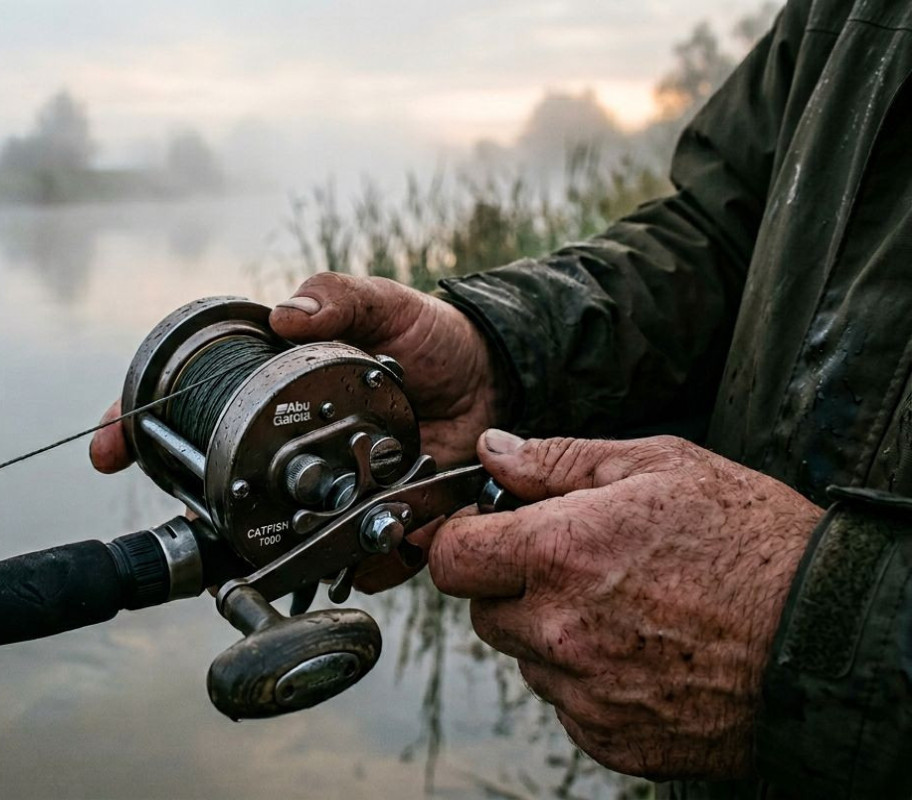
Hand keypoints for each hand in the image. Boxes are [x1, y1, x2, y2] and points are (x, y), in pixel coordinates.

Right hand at [89, 272, 507, 590]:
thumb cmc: (432, 339)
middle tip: (191, 514)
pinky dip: (358, 570)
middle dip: (199, 507)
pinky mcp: (375, 528)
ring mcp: (327, 491)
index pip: (190, 410)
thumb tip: (284, 313)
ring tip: (285, 546)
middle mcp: (289, 449)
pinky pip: (355, 561)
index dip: (140, 430)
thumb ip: (339, 298)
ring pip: (278, 536)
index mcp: (275, 393)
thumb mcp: (387, 304)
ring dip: (272, 548)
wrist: (500, 381)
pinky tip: (362, 561)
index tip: (109, 449)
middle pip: (219, 485)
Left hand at [426, 431, 821, 778]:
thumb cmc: (753, 541)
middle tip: (577, 567)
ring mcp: (583, 693)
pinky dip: (589, 682)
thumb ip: (559, 460)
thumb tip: (493, 452)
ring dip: (552, 635)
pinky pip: (568, 706)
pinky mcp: (612, 738)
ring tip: (626, 609)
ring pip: (527, 659)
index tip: (491, 531)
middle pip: (483, 611)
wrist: (827, 634)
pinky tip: (644, 653)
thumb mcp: (660, 465)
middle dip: (513, 586)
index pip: (451, 557)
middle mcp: (558, 630)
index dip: (465, 538)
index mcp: (558, 553)